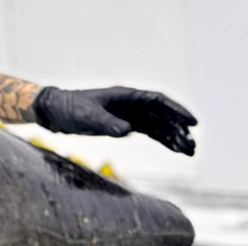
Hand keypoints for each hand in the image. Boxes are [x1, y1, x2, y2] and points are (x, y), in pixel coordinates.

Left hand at [32, 86, 197, 155]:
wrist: (56, 113)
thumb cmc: (70, 109)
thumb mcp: (87, 116)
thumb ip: (107, 123)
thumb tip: (128, 131)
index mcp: (125, 96)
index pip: (157, 101)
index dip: (176, 110)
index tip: (192, 122)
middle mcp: (130, 104)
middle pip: (162, 114)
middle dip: (179, 129)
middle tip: (192, 145)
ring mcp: (128, 114)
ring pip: (159, 125)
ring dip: (174, 137)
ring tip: (189, 152)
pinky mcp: (124, 125)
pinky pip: (150, 132)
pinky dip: (163, 140)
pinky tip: (176, 150)